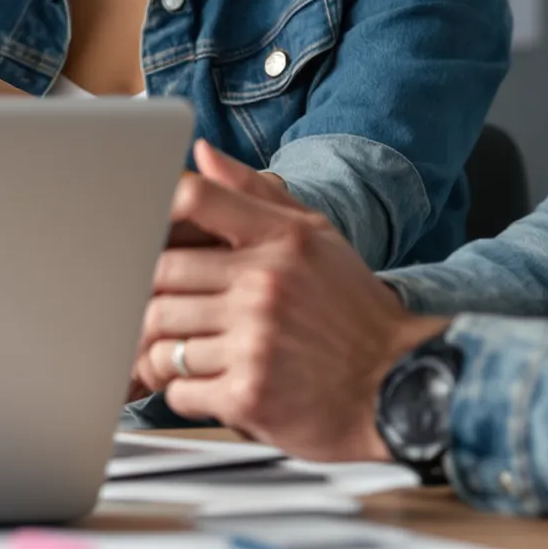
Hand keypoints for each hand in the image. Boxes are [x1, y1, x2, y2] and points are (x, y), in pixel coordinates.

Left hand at [133, 141, 446, 459]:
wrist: (402, 384)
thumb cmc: (353, 310)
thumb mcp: (317, 237)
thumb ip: (255, 192)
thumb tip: (201, 152)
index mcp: (281, 241)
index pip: (192, 200)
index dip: (153, 214)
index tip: (145, 236)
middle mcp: (265, 287)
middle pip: (159, 274)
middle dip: (149, 292)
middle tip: (157, 306)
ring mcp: (255, 343)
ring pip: (162, 334)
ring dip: (161, 346)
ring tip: (180, 349)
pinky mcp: (250, 396)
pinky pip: (179, 388)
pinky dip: (180, 389)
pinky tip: (203, 384)